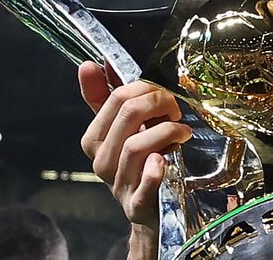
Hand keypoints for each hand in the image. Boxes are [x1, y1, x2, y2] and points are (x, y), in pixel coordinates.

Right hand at [78, 61, 191, 230]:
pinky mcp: (137, 205)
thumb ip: (105, 97)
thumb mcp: (121, 129)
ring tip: (183, 130)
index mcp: (94, 140)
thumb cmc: (138, 161)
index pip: (114, 99)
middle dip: (158, 103)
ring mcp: (119, 185)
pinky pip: (144, 185)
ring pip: (136, 145)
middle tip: (176, 108)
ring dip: (166, 131)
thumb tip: (89, 64)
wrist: (150, 208)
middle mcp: (101, 162)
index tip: (161, 92)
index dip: (143, 88)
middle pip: (127, 116)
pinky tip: (165, 161)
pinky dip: (154, 171)